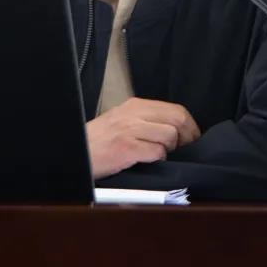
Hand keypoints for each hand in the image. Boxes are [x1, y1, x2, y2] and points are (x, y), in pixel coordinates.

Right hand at [85, 97, 200, 179]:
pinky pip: (157, 152)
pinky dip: (157, 159)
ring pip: (170, 135)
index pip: (175, 109)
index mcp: (135, 105)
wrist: (76, 153)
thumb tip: (176, 130)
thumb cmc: (99, 141)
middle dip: (187, 137)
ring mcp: (130, 130)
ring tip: (158, 155)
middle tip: (183, 150)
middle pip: (178, 119)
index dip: (189, 125)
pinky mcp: (126, 147)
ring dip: (169, 149)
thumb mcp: (122, 121)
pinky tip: (147, 162)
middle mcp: (134, 113)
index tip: (191, 138)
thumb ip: (146, 120)